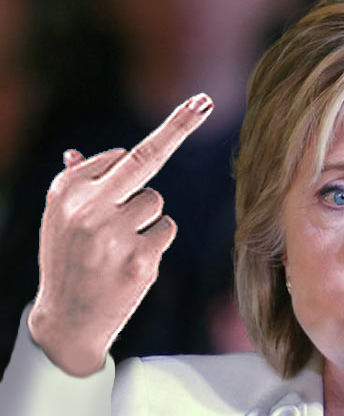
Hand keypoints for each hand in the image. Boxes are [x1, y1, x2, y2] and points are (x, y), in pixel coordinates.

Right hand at [27, 94, 213, 376]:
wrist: (66, 321)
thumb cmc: (67, 260)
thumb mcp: (59, 219)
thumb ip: (74, 183)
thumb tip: (82, 151)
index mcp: (67, 191)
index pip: (122, 155)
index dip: (163, 137)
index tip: (197, 105)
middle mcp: (88, 207)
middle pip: (145, 159)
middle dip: (178, 126)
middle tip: (204, 102)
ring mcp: (114, 234)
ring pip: (157, 202)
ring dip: (146, 218)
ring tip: (118, 245)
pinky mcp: (139, 260)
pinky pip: (166, 229)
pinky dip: (154, 241)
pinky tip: (129, 261)